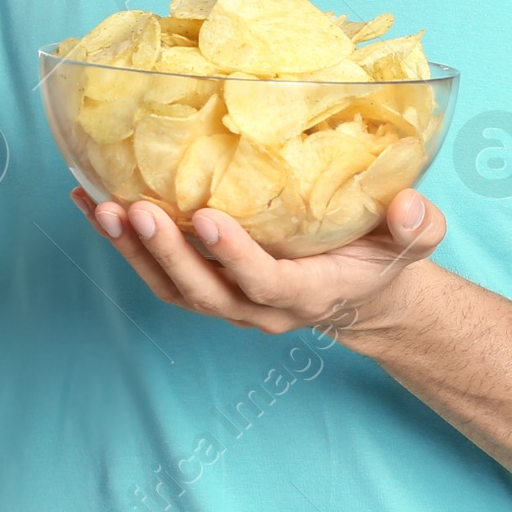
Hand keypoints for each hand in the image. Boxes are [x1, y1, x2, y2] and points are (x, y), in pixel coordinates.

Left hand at [71, 186, 445, 340]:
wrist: (363, 294)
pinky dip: (122, 243)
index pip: (266, 283)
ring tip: (100, 206)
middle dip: (167, 254)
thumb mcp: (414, 241)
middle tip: (136, 209)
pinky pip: (156, 273)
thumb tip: (410, 204)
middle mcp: (258, 307)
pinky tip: (93, 204)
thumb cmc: (385, 257)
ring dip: (132, 251)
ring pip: (171, 286)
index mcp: (308, 292)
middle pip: (204, 291)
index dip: (235, 257)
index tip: (206, 219)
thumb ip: (418, 226)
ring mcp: (227, 301)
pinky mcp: (205, 287)